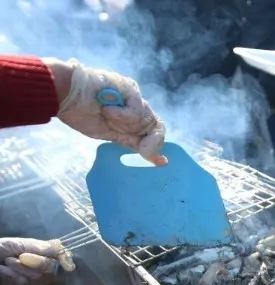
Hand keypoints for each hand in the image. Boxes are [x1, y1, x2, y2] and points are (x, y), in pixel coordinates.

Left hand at [0, 238, 73, 284]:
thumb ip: (40, 247)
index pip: (58, 255)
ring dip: (19, 269)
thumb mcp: (18, 244)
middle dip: (35, 262)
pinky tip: (2, 272)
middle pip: (49, 266)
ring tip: (5, 264)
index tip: (69, 267)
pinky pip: (23, 283)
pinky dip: (11, 276)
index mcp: (36, 250)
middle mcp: (35, 263)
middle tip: (18, 258)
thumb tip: (61, 247)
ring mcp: (28, 276)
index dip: (65, 259)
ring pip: (36, 276)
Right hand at [45, 58, 167, 165]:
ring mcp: (134, 95)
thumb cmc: (82, 114)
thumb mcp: (112, 135)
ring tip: (106, 115)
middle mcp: (136, 105)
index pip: (154, 131)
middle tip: (124, 134)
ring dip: (124, 124)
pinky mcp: (130, 88)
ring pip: (145, 120)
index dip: (157, 145)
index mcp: (132, 116)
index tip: (162, 161)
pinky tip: (106, 110)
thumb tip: (160, 160)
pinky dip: (121, 116)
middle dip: (140, 136)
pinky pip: (136, 111)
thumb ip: (134, 143)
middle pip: (155, 126)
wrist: (65, 96)